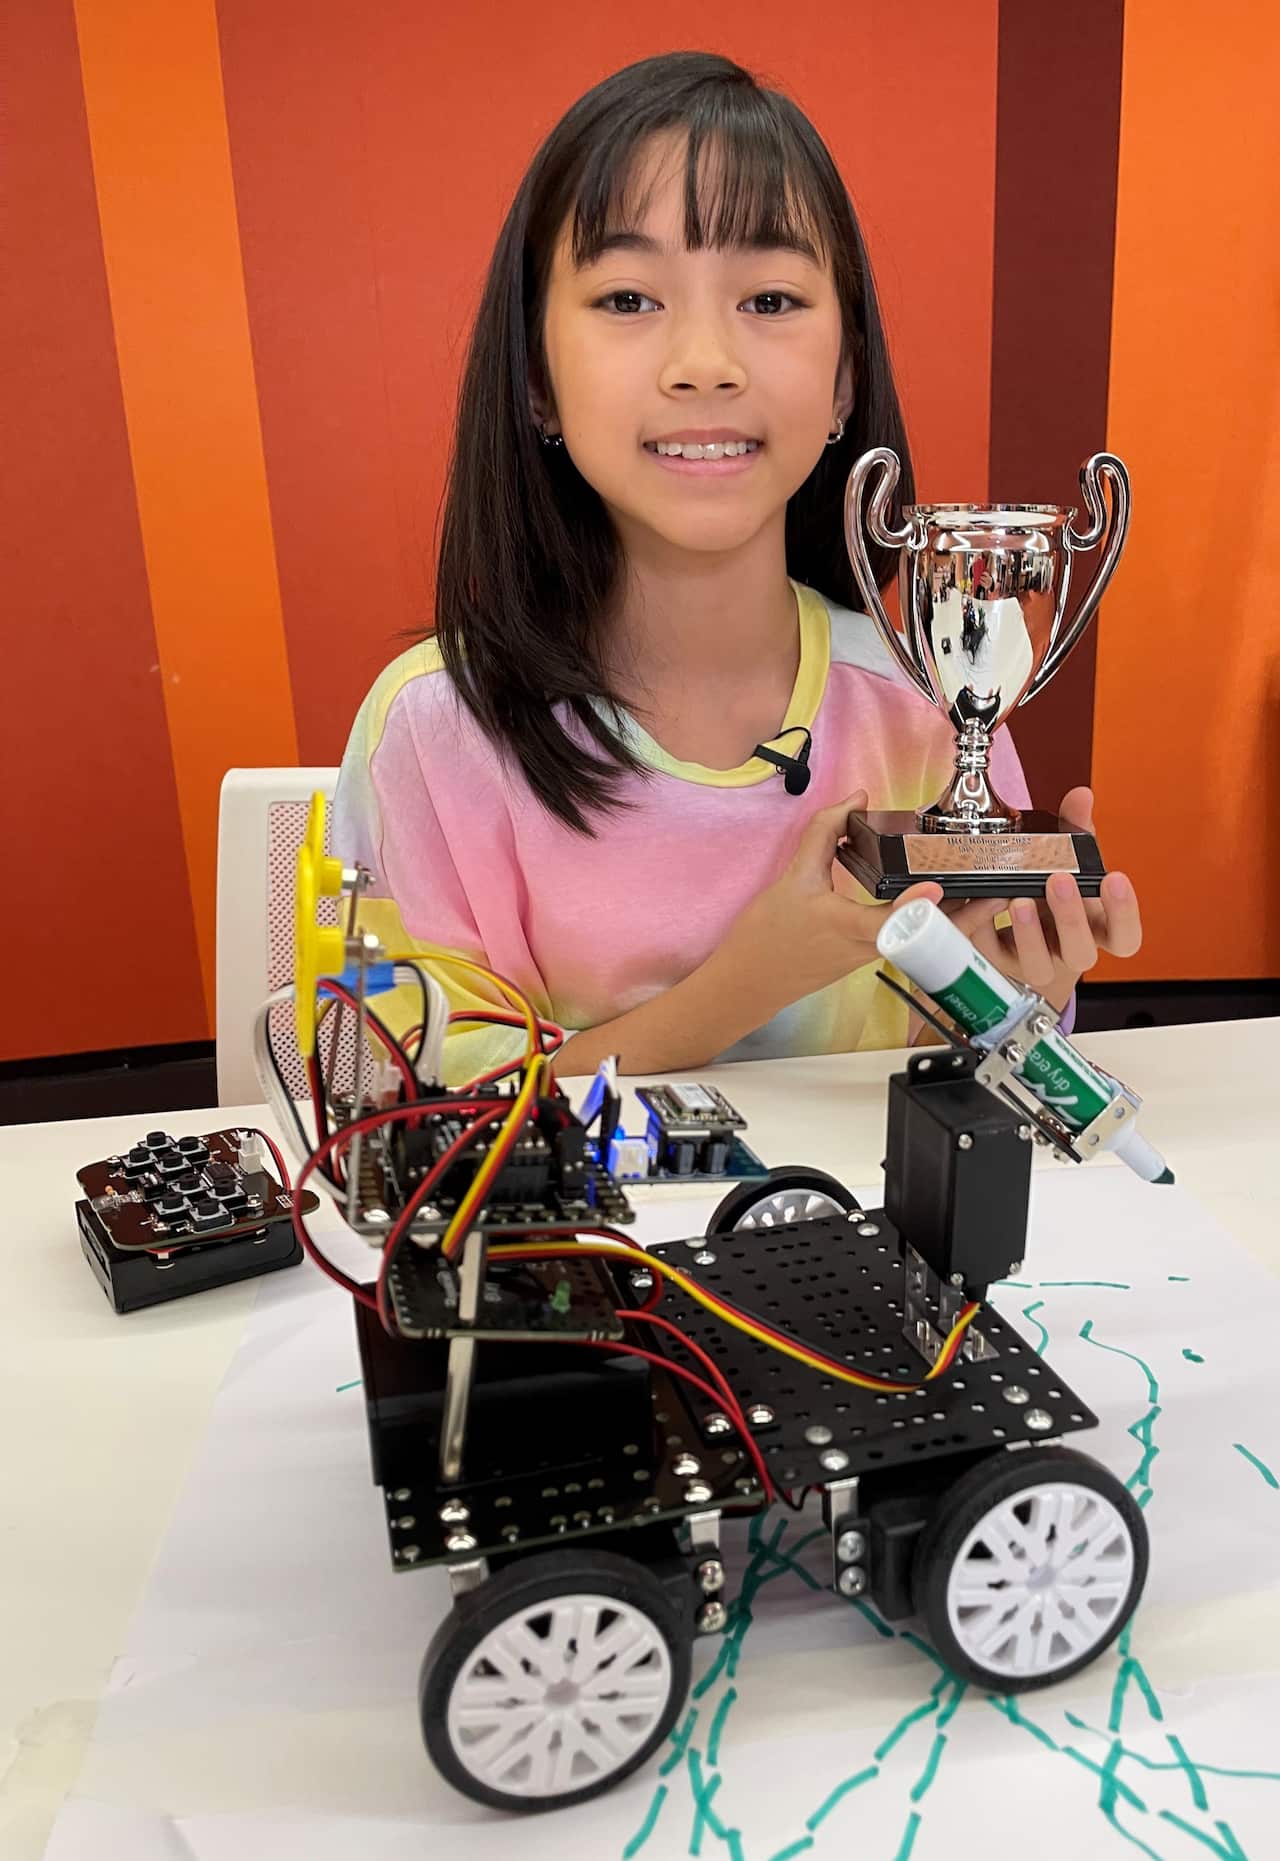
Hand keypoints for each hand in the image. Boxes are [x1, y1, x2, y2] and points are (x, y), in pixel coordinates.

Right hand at [716, 790, 984, 1018]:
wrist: (749, 982)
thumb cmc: (768, 934)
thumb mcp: (792, 876)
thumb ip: (824, 832)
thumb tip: (856, 797)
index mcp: (847, 929)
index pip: (889, 920)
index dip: (915, 905)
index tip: (938, 887)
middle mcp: (868, 948)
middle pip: (927, 935)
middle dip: (966, 917)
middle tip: (1000, 895)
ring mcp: (873, 957)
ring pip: (925, 940)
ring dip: (957, 921)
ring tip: (989, 896)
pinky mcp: (872, 957)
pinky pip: (912, 941)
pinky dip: (935, 924)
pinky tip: (950, 906)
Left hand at [958, 786, 1142, 1010]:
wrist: (1022, 943)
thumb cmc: (1054, 902)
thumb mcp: (1070, 866)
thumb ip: (1076, 833)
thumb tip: (1080, 797)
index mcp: (1096, 931)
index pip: (1124, 937)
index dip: (1124, 913)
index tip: (1115, 878)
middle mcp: (1068, 953)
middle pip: (1081, 952)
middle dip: (1070, 916)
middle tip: (1059, 881)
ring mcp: (1035, 963)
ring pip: (1038, 964)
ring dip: (1029, 932)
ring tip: (1019, 899)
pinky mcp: (997, 964)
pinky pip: (989, 954)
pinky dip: (983, 926)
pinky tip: (980, 900)